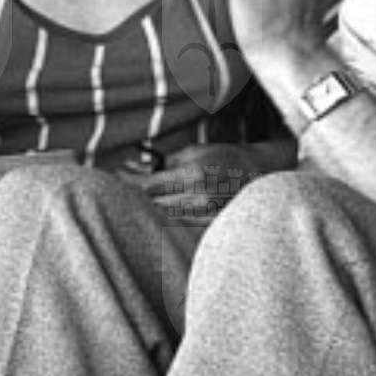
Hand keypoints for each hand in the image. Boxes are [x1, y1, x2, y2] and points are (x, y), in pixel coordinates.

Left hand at [123, 141, 270, 222]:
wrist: (259, 174)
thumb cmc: (225, 157)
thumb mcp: (195, 151)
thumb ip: (166, 161)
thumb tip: (137, 167)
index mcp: (192, 174)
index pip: (148, 184)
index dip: (128, 180)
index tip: (117, 173)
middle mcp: (198, 197)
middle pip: (152, 201)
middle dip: (136, 190)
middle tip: (124, 181)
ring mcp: (204, 213)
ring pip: (163, 212)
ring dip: (151, 202)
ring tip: (143, 190)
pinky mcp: (209, 223)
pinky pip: (179, 220)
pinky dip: (168, 211)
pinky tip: (164, 201)